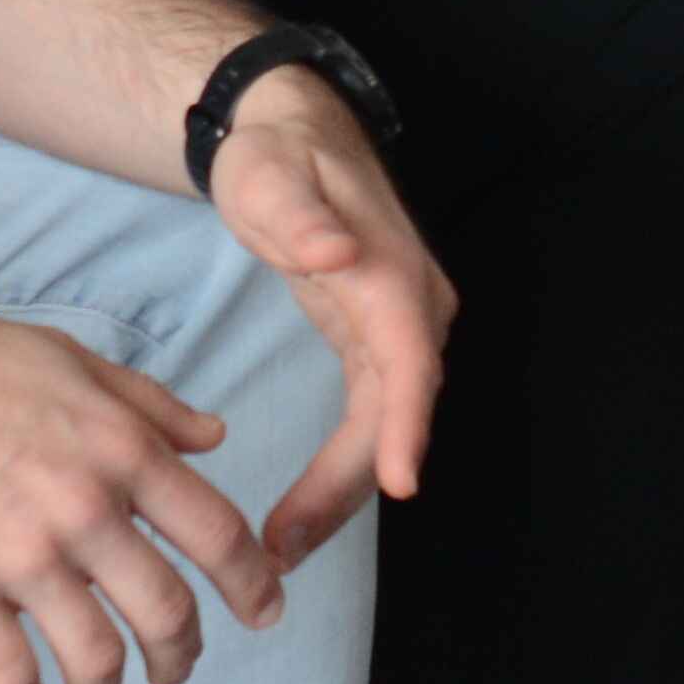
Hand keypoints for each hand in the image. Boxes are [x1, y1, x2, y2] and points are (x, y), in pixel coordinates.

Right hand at [0, 287, 286, 683]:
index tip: (266, 612)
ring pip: (96, 658)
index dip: (252, 584)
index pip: (218, 534)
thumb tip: (214, 436)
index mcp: (124, 450)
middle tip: (176, 671)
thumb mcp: (74, 361)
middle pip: (167, 612)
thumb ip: (150, 406)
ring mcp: (22, 557)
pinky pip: (7, 674)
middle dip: (181, 656)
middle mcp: (85, 510)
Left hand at [203, 71, 459, 567]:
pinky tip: (298, 515)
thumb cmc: (276, 155)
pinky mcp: (378, 345)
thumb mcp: (270, 175)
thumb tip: (335, 253)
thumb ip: (298, 215)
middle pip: (397, 411)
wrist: (293, 132)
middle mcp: (414, 309)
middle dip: (351, 486)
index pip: (410, 358)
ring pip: (386, 426)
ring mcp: (401, 330)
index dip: (408, 424)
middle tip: (285, 548)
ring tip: (282, 550)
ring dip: (342, 491)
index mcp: (391, 274)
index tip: (401, 484)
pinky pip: (372, 419)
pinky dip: (342, 469)